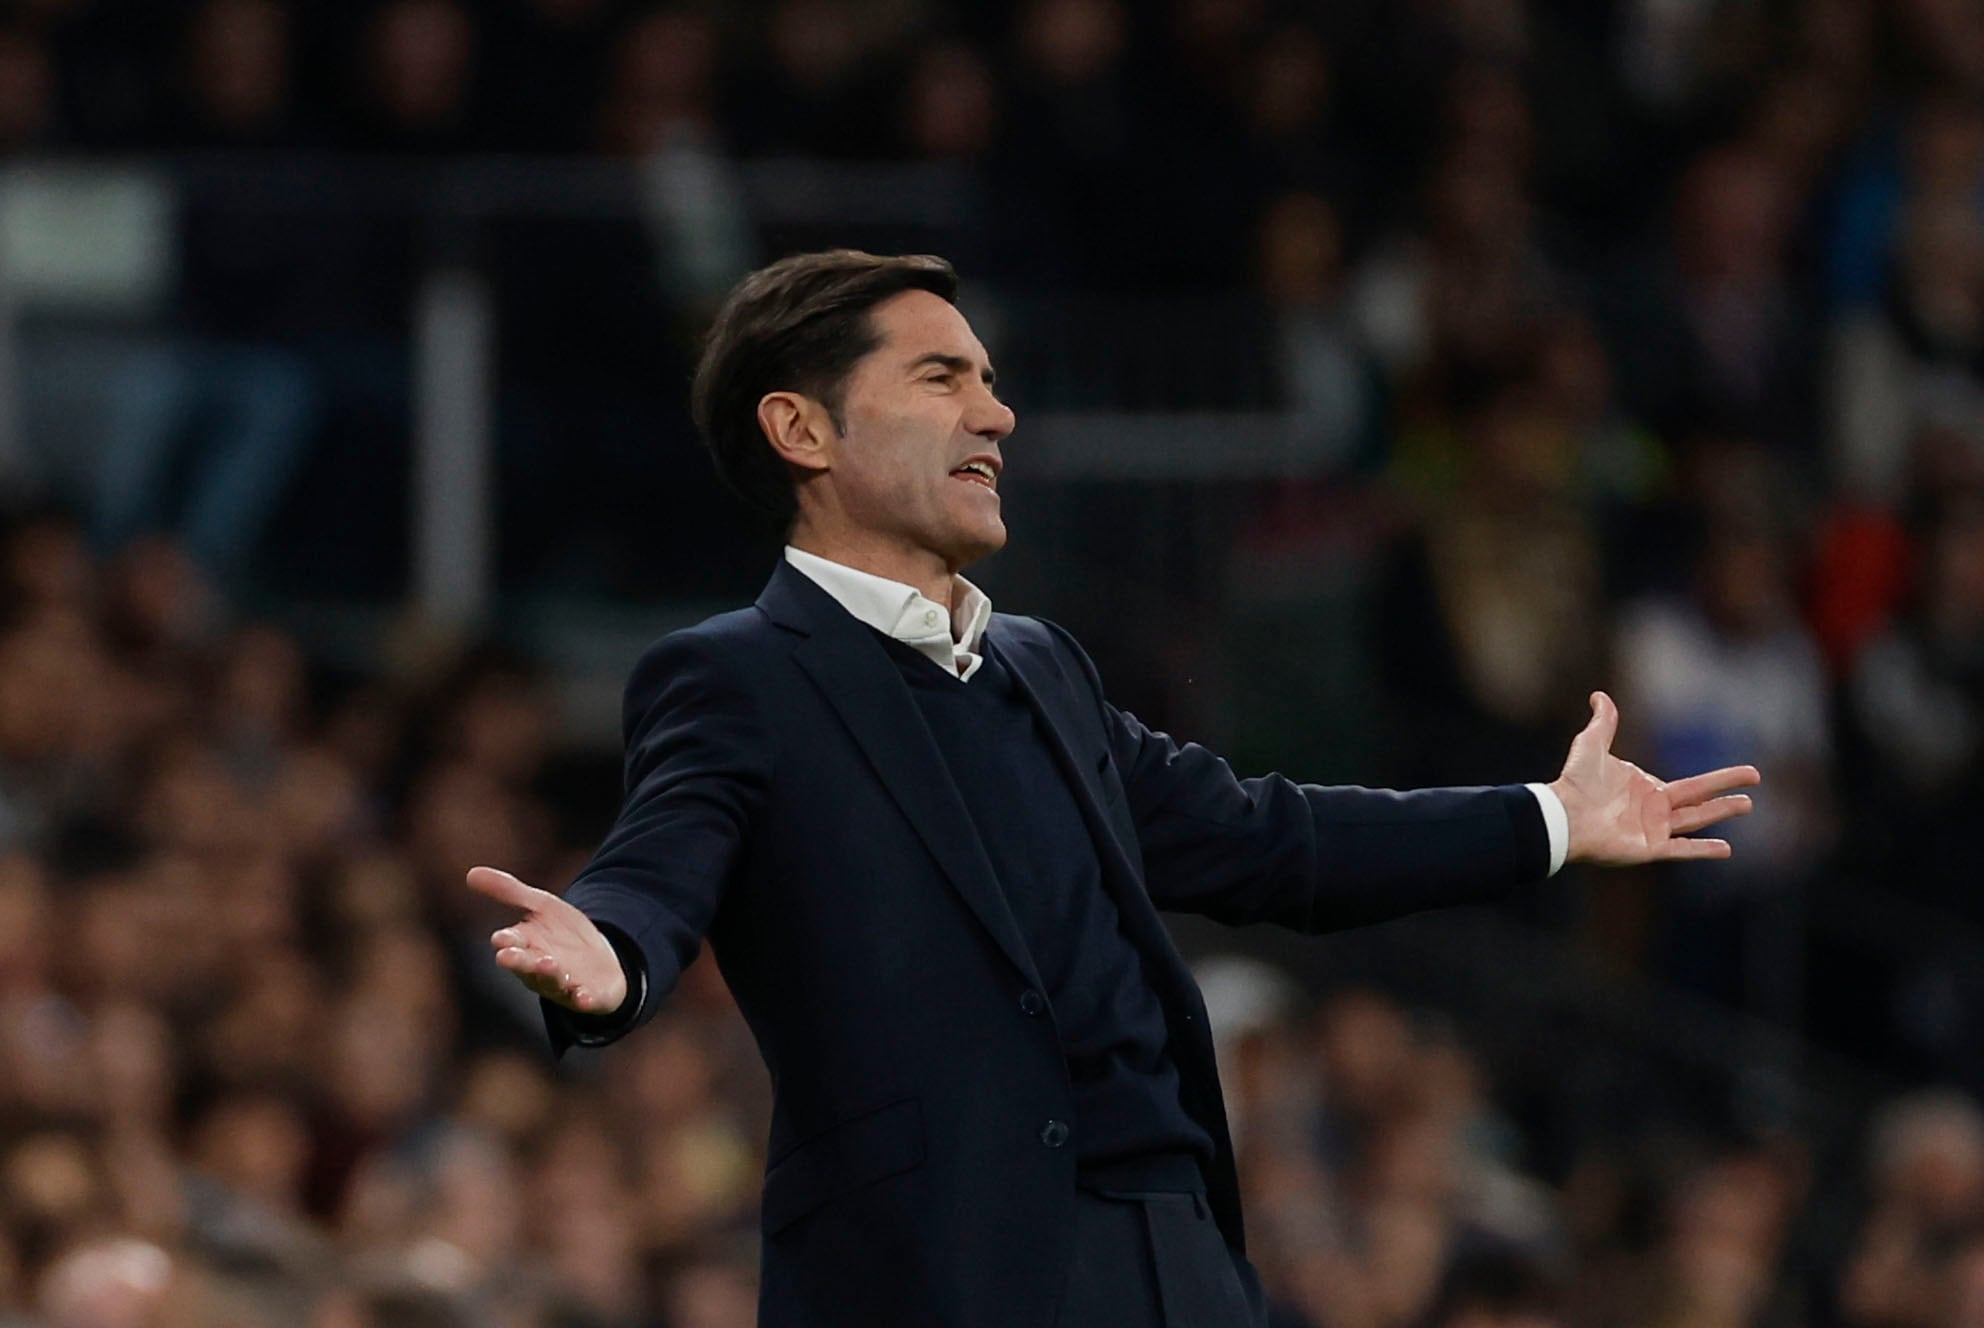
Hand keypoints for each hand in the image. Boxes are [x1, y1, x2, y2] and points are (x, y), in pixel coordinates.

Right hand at [467, 866, 628, 1014]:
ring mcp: (563, 984)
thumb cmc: (561, 933)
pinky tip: (584, 998)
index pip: (511, 943)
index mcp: (525, 946)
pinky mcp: (587, 996)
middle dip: (518, 961)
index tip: (500, 938)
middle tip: (507, 957)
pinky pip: (584, 1000)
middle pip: (526, 965)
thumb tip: (470, 873)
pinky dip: (583, 1000)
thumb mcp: (540, 905)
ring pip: (552, 982)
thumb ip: (509, 891)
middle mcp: (539, 969)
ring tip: (549, 964)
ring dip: (549, 975)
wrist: (600, 959)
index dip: (506, 940)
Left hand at [1548, 692, 1759, 866]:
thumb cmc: (1575, 782)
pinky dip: (1703, 850)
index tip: (1743, 775)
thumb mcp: (1591, 744)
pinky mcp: (1648, 848)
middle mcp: (1655, 810)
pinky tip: (1726, 849)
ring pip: (1696, 820)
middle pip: (1701, 799)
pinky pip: (1681, 849)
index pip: (1690, 786)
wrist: (1562, 815)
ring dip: (1721, 812)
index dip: (1717, 781)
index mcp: (1647, 789)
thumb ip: (1603, 723)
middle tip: (1756, 779)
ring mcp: (1653, 830)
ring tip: (1747, 804)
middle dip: (1727, 791)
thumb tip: (1599, 695)